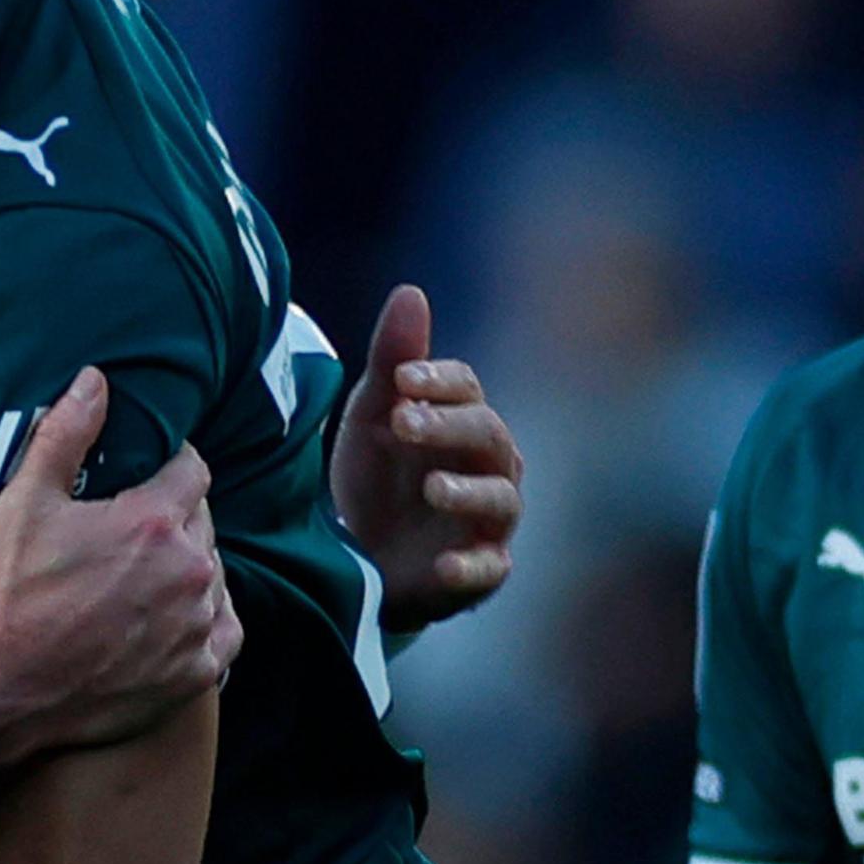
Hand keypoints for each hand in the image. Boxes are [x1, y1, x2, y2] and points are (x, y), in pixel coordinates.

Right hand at [0, 367, 238, 756]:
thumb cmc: (5, 597)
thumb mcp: (24, 502)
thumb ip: (66, 435)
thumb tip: (95, 380)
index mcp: (154, 522)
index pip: (192, 471)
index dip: (170, 466)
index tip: (150, 473)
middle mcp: (189, 572)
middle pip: (203, 524)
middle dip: (173, 521)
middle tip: (129, 534)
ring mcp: (196, 627)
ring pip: (212, 578)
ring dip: (186, 573)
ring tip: (140, 581)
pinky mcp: (195, 674)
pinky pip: (222, 634)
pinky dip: (203, 624)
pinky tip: (171, 622)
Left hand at [330, 285, 522, 630]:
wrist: (363, 558)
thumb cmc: (379, 476)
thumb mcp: (374, 418)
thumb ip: (393, 361)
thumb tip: (410, 291)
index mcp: (462, 421)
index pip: (468, 389)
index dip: (441, 380)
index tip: (402, 377)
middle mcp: (489, 466)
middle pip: (488, 435)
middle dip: (448, 427)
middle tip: (403, 422)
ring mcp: (488, 521)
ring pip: (500, 499)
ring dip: (469, 492)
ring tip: (432, 489)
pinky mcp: (480, 572)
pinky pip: (488, 569)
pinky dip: (471, 568)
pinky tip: (444, 566)